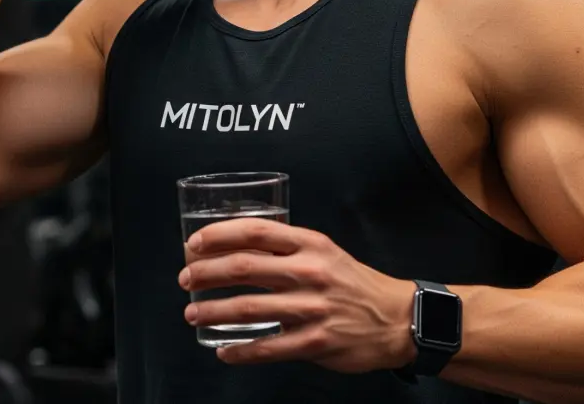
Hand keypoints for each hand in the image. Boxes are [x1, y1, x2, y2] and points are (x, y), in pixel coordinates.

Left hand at [179, 218, 418, 372]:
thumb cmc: (352, 283)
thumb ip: (286, 249)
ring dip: (212, 311)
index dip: (218, 236)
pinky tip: (224, 351)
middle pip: (244, 267)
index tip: (193, 244)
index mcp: (310, 244)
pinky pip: (268, 348)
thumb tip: (234, 250)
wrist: (398, 318)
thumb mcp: (324, 252)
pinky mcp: (316, 342)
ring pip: (248, 308)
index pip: (255, 231)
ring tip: (192, 314)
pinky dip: (240, 351)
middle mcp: (310, 272)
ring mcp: (313, 309)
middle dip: (206, 273)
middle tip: (185, 279)